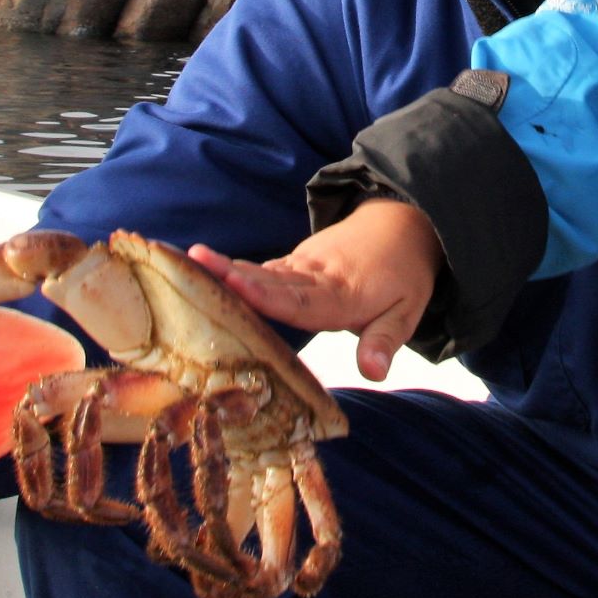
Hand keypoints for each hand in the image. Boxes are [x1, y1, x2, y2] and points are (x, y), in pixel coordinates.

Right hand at [188, 199, 442, 380]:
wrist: (403, 224)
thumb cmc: (405, 274)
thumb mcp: (408, 311)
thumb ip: (385, 341)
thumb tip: (374, 373)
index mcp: (341, 295)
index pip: (299, 300)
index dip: (266, 296)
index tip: (235, 286)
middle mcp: (316, 277)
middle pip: (269, 279)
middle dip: (231, 273)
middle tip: (194, 262)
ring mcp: (304, 265)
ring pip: (262, 270)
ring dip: (226, 267)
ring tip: (189, 260)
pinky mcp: (296, 261)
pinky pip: (265, 268)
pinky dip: (236, 270)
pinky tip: (205, 270)